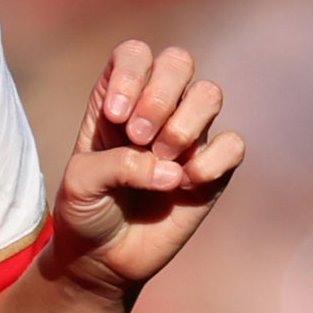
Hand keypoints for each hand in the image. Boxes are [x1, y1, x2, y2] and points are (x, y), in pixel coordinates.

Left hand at [45, 41, 244, 302]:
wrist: (102, 259)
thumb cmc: (85, 210)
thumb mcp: (80, 184)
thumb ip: (116, 165)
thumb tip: (170, 169)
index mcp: (116, 99)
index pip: (135, 53)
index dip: (132, 75)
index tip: (116, 117)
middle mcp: (155, 109)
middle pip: (179, 61)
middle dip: (160, 95)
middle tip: (137, 136)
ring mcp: (186, 137)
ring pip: (209, 94)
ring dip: (184, 125)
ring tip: (161, 160)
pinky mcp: (212, 170)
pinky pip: (233, 144)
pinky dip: (212, 161)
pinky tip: (185, 183)